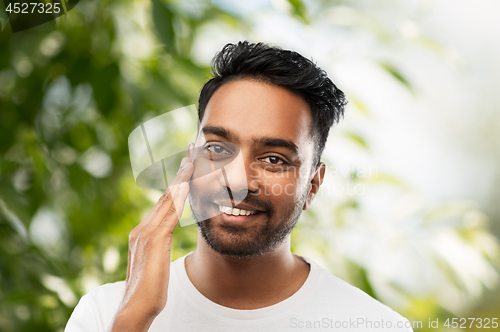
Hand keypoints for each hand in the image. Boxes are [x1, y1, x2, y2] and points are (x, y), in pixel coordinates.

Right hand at [109, 144, 193, 331]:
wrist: (134, 308)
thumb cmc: (148, 290)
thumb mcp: (156, 262)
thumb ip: (159, 245)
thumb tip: (164, 238)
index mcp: (144, 232)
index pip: (164, 202)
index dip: (177, 183)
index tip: (187, 166)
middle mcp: (143, 227)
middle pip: (166, 194)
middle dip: (180, 172)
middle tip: (191, 151)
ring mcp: (146, 232)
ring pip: (168, 199)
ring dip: (182, 178)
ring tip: (193, 158)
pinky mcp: (153, 241)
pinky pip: (169, 213)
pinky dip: (179, 196)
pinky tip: (188, 183)